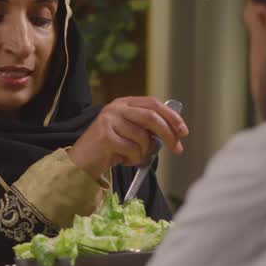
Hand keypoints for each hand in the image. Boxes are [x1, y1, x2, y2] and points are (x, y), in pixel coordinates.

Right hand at [69, 97, 189, 179]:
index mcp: (124, 104)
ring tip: (134, 157)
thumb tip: (175, 133)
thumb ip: (147, 129)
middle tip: (176, 148)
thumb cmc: (109, 149)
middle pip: (151, 117)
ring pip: (142, 137)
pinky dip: (133, 159)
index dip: (171, 116)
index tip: (183, 131)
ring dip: (144, 152)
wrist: (82, 162)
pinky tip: (123, 160)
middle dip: (168, 134)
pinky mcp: (105, 136)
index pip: (153, 103)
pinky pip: (132, 149)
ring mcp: (109, 120)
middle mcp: (116, 108)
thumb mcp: (130, 134)